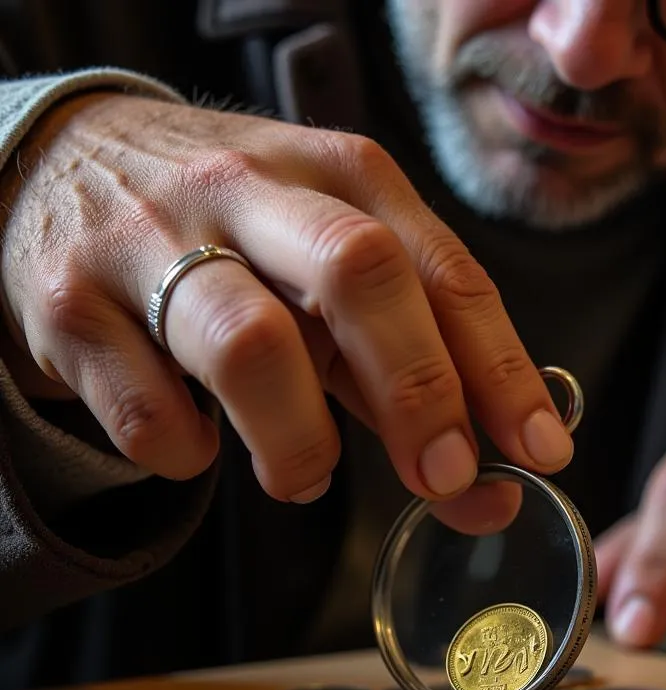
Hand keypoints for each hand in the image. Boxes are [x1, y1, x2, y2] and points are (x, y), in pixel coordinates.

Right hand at [0, 93, 571, 511]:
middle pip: (360, 276)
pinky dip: (188, 452)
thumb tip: (491, 484)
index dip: (501, 370)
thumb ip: (404, 370)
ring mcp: (154, 237)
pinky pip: (148, 407)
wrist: (61, 166)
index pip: (444, 272)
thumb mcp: (327, 271)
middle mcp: (252, 190)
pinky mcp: (74, 302)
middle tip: (445, 478)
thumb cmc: (232, 232)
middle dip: (420, 391)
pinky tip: (200, 444)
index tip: (540, 452)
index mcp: (341, 176)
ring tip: (303, 478)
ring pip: (251, 343)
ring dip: (299, 441)